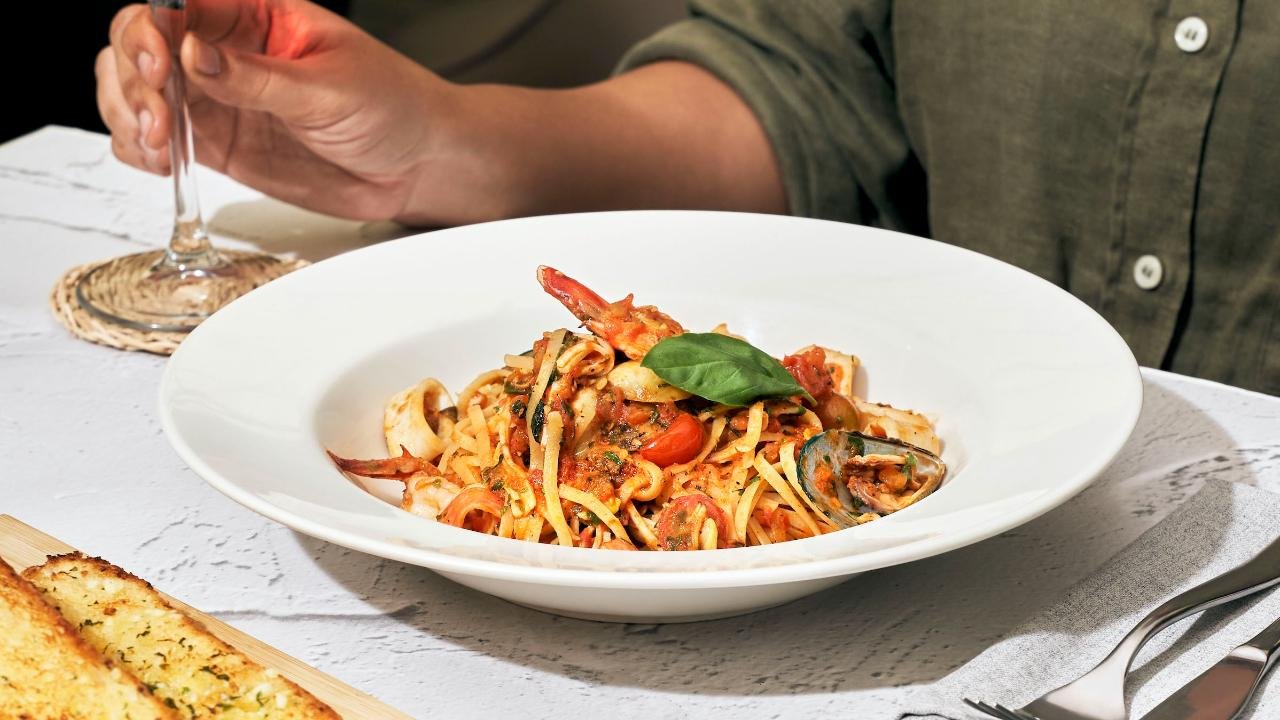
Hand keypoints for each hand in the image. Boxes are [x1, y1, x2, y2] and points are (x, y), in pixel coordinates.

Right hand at [96, 0, 445, 221]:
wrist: (420, 164)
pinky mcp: (221, 145)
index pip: (177, 6)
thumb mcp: (330, 89)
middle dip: (133, 76)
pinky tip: (159, 160)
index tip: (160, 64)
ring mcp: (219, 100)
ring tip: (157, 143)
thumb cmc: (394, 107)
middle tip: (158, 116)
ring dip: (128, 113)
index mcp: (256, 15)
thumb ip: (259, 80)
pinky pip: (158, 141)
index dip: (150, 29)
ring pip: (137, 91)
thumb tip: (192, 57)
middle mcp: (227, 52)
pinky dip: (141, 150)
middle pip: (141, 45)